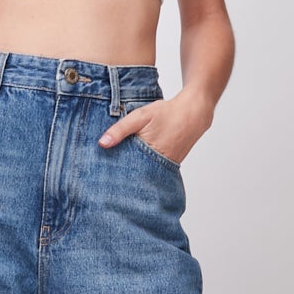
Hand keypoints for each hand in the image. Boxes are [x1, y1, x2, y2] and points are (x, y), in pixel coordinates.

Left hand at [96, 89, 210, 167]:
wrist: (194, 114)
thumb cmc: (167, 113)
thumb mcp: (140, 116)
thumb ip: (120, 129)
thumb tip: (102, 143)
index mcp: (148, 154)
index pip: (126, 171)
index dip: (113, 173)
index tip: (100, 178)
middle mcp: (158, 165)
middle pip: (134, 176)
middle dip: (121, 177)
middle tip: (105, 181)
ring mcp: (165, 167)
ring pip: (144, 174)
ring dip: (133, 173)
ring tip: (117, 177)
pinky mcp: (169, 165)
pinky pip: (153, 170)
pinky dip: (144, 168)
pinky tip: (135, 166)